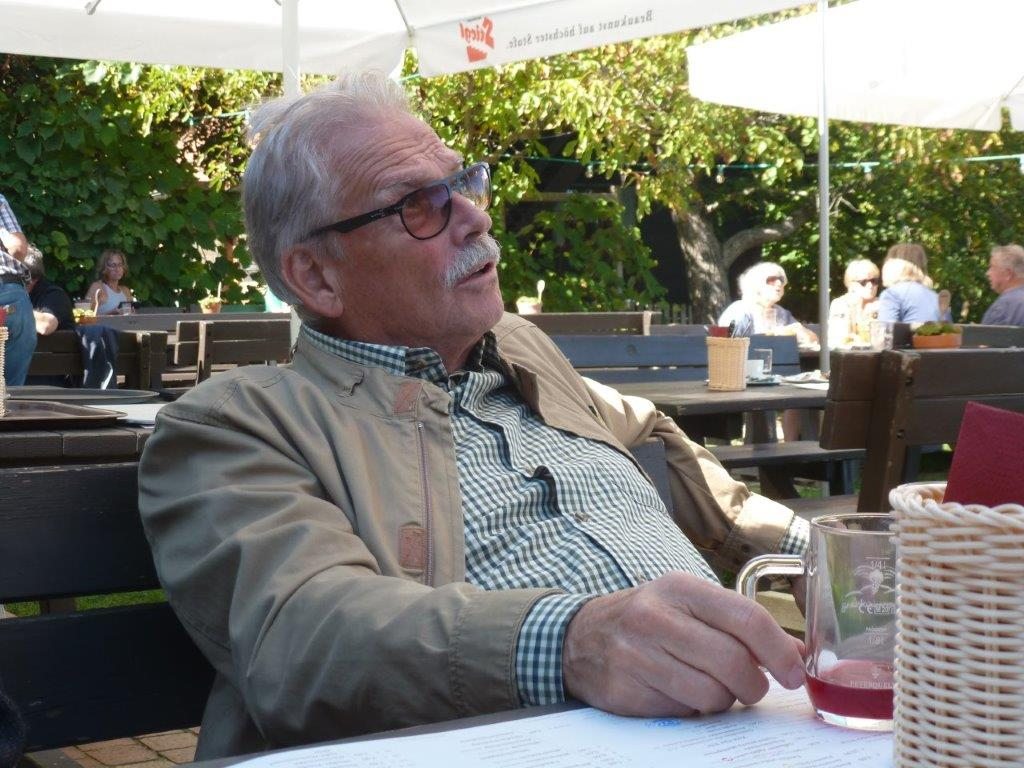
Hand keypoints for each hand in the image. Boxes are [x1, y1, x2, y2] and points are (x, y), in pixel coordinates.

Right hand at [562, 571, 804, 717]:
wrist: (580, 637)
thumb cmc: (648, 619)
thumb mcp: (687, 603)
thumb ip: (738, 623)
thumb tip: (796, 654)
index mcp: (680, 588)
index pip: (746, 618)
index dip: (779, 651)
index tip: (793, 673)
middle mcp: (656, 617)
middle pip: (733, 662)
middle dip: (753, 685)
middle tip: (750, 687)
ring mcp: (637, 654)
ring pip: (712, 694)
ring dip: (721, 699)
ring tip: (705, 685)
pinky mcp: (626, 689)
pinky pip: (682, 712)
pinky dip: (690, 709)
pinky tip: (676, 691)